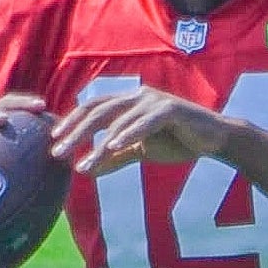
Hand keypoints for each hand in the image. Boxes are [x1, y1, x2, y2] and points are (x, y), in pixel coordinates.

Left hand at [51, 85, 236, 179]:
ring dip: (97, 142)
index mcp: (128, 103)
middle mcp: (137, 97)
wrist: (213, 139)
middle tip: (58, 152)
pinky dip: (127, 134)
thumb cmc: (177, 141)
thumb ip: (115, 157)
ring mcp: (153, 101)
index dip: (72, 122)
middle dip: (75, 132)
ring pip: (118, 119)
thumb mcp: (140, 152)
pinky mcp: (170, 109)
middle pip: (98, 111)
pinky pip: (144, 123)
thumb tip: (86, 170)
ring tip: (83, 162)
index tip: (54, 141)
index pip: (92, 109)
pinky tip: (112, 147)